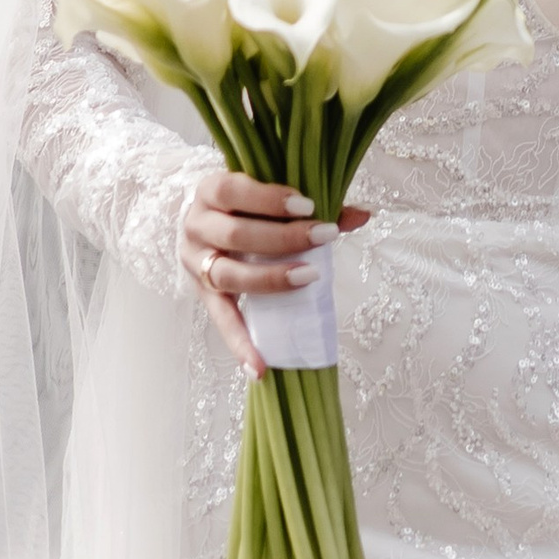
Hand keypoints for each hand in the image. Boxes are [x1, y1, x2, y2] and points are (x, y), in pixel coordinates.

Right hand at [179, 169, 367, 377]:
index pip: (234, 191)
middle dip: (283, 237)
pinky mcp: (202, 295)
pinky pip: (221, 322)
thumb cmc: (244, 206)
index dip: (268, 199)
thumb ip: (310, 204)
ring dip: (271, 279)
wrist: (201, 223)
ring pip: (229, 275)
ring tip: (309, 278)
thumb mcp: (265, 196)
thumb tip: (361, 214)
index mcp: (210, 192)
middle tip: (324, 237)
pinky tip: (260, 367)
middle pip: (236, 234)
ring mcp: (197, 264)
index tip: (308, 205)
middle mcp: (196, 227)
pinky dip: (240, 345)